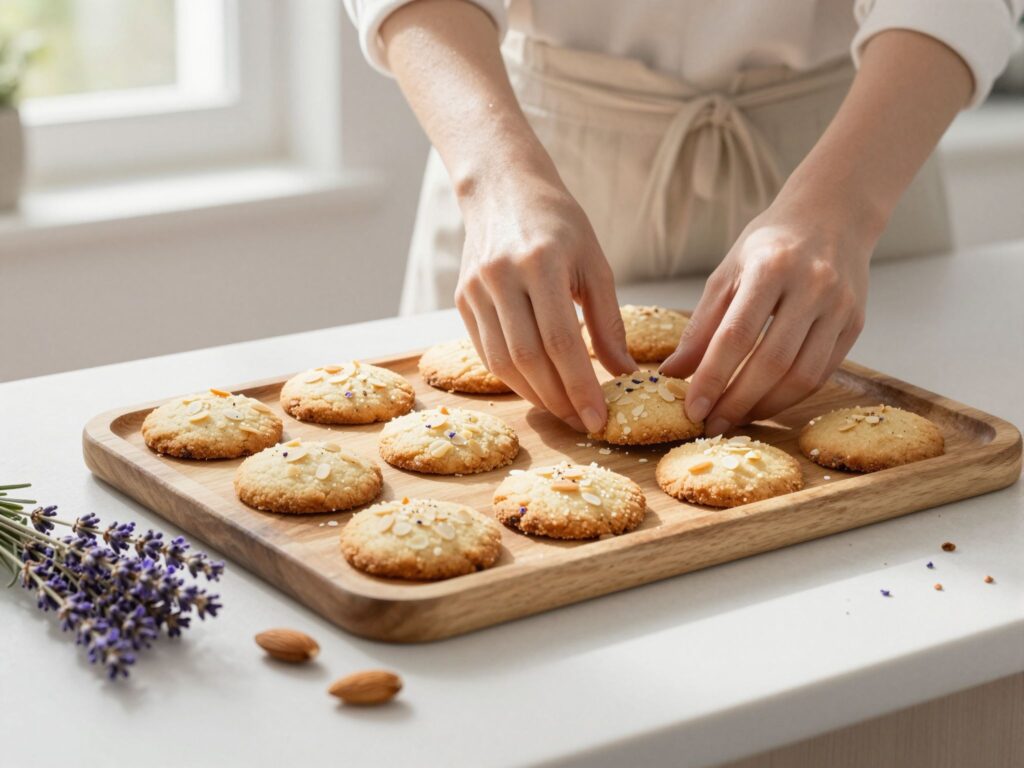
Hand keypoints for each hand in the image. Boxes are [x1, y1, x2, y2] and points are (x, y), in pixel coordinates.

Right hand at [455, 169, 635, 432]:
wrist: (503, 188)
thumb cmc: (558, 223)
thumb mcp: (594, 263)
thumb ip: (608, 321)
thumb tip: (623, 374)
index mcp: (542, 262)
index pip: (561, 341)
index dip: (580, 386)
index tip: (598, 419)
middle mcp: (502, 276)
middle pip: (529, 358)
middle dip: (558, 399)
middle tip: (583, 422)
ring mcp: (476, 289)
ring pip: (502, 362)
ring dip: (535, 395)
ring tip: (563, 410)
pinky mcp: (461, 299)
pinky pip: (486, 352)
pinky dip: (513, 378)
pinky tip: (537, 387)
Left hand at [660, 194, 874, 434]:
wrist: (832, 216)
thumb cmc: (770, 245)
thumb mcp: (727, 273)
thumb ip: (701, 325)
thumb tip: (672, 373)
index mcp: (770, 268)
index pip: (736, 335)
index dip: (712, 378)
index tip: (693, 409)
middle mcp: (811, 286)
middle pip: (771, 362)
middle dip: (737, 402)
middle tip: (711, 426)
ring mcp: (839, 306)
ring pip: (802, 375)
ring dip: (765, 406)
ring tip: (735, 419)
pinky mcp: (855, 323)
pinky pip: (822, 373)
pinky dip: (790, 396)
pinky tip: (764, 403)